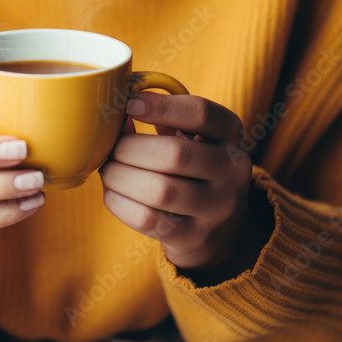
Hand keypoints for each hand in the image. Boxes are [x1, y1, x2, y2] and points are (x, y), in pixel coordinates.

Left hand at [99, 91, 262, 282]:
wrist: (218, 229)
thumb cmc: (193, 170)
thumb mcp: (192, 138)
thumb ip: (162, 119)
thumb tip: (117, 114)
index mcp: (231, 134)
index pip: (201, 113)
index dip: (162, 107)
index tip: (130, 104)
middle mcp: (233, 170)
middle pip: (175, 154)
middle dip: (129, 148)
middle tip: (110, 148)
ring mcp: (217, 208)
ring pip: (159, 190)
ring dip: (121, 177)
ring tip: (108, 170)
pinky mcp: (195, 237)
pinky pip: (147, 219)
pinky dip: (120, 203)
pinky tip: (113, 192)